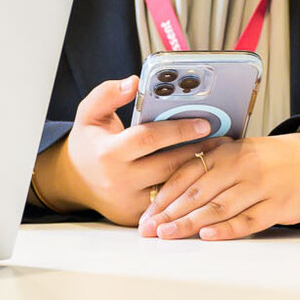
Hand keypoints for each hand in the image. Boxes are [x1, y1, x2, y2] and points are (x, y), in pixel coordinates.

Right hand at [43, 77, 221, 224]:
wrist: (75, 182)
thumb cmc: (89, 144)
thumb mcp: (89, 114)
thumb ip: (108, 94)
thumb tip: (134, 82)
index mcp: (109, 152)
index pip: (148, 139)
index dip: (178, 130)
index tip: (205, 123)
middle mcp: (119, 180)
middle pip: (169, 165)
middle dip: (199, 152)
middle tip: (224, 140)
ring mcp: (130, 201)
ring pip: (174, 188)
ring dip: (199, 173)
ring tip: (220, 157)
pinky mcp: (138, 216)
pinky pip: (170, 203)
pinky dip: (189, 190)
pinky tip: (203, 177)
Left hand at [139, 131, 299, 240]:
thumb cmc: (269, 161)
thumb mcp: (236, 154)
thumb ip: (208, 167)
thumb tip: (169, 192)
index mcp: (224, 153)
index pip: (185, 174)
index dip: (163, 196)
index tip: (146, 214)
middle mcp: (239, 167)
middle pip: (197, 193)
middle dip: (169, 213)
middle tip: (149, 230)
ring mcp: (259, 186)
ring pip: (218, 207)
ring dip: (190, 223)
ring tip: (169, 234)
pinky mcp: (277, 205)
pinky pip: (248, 219)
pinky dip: (226, 229)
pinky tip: (208, 235)